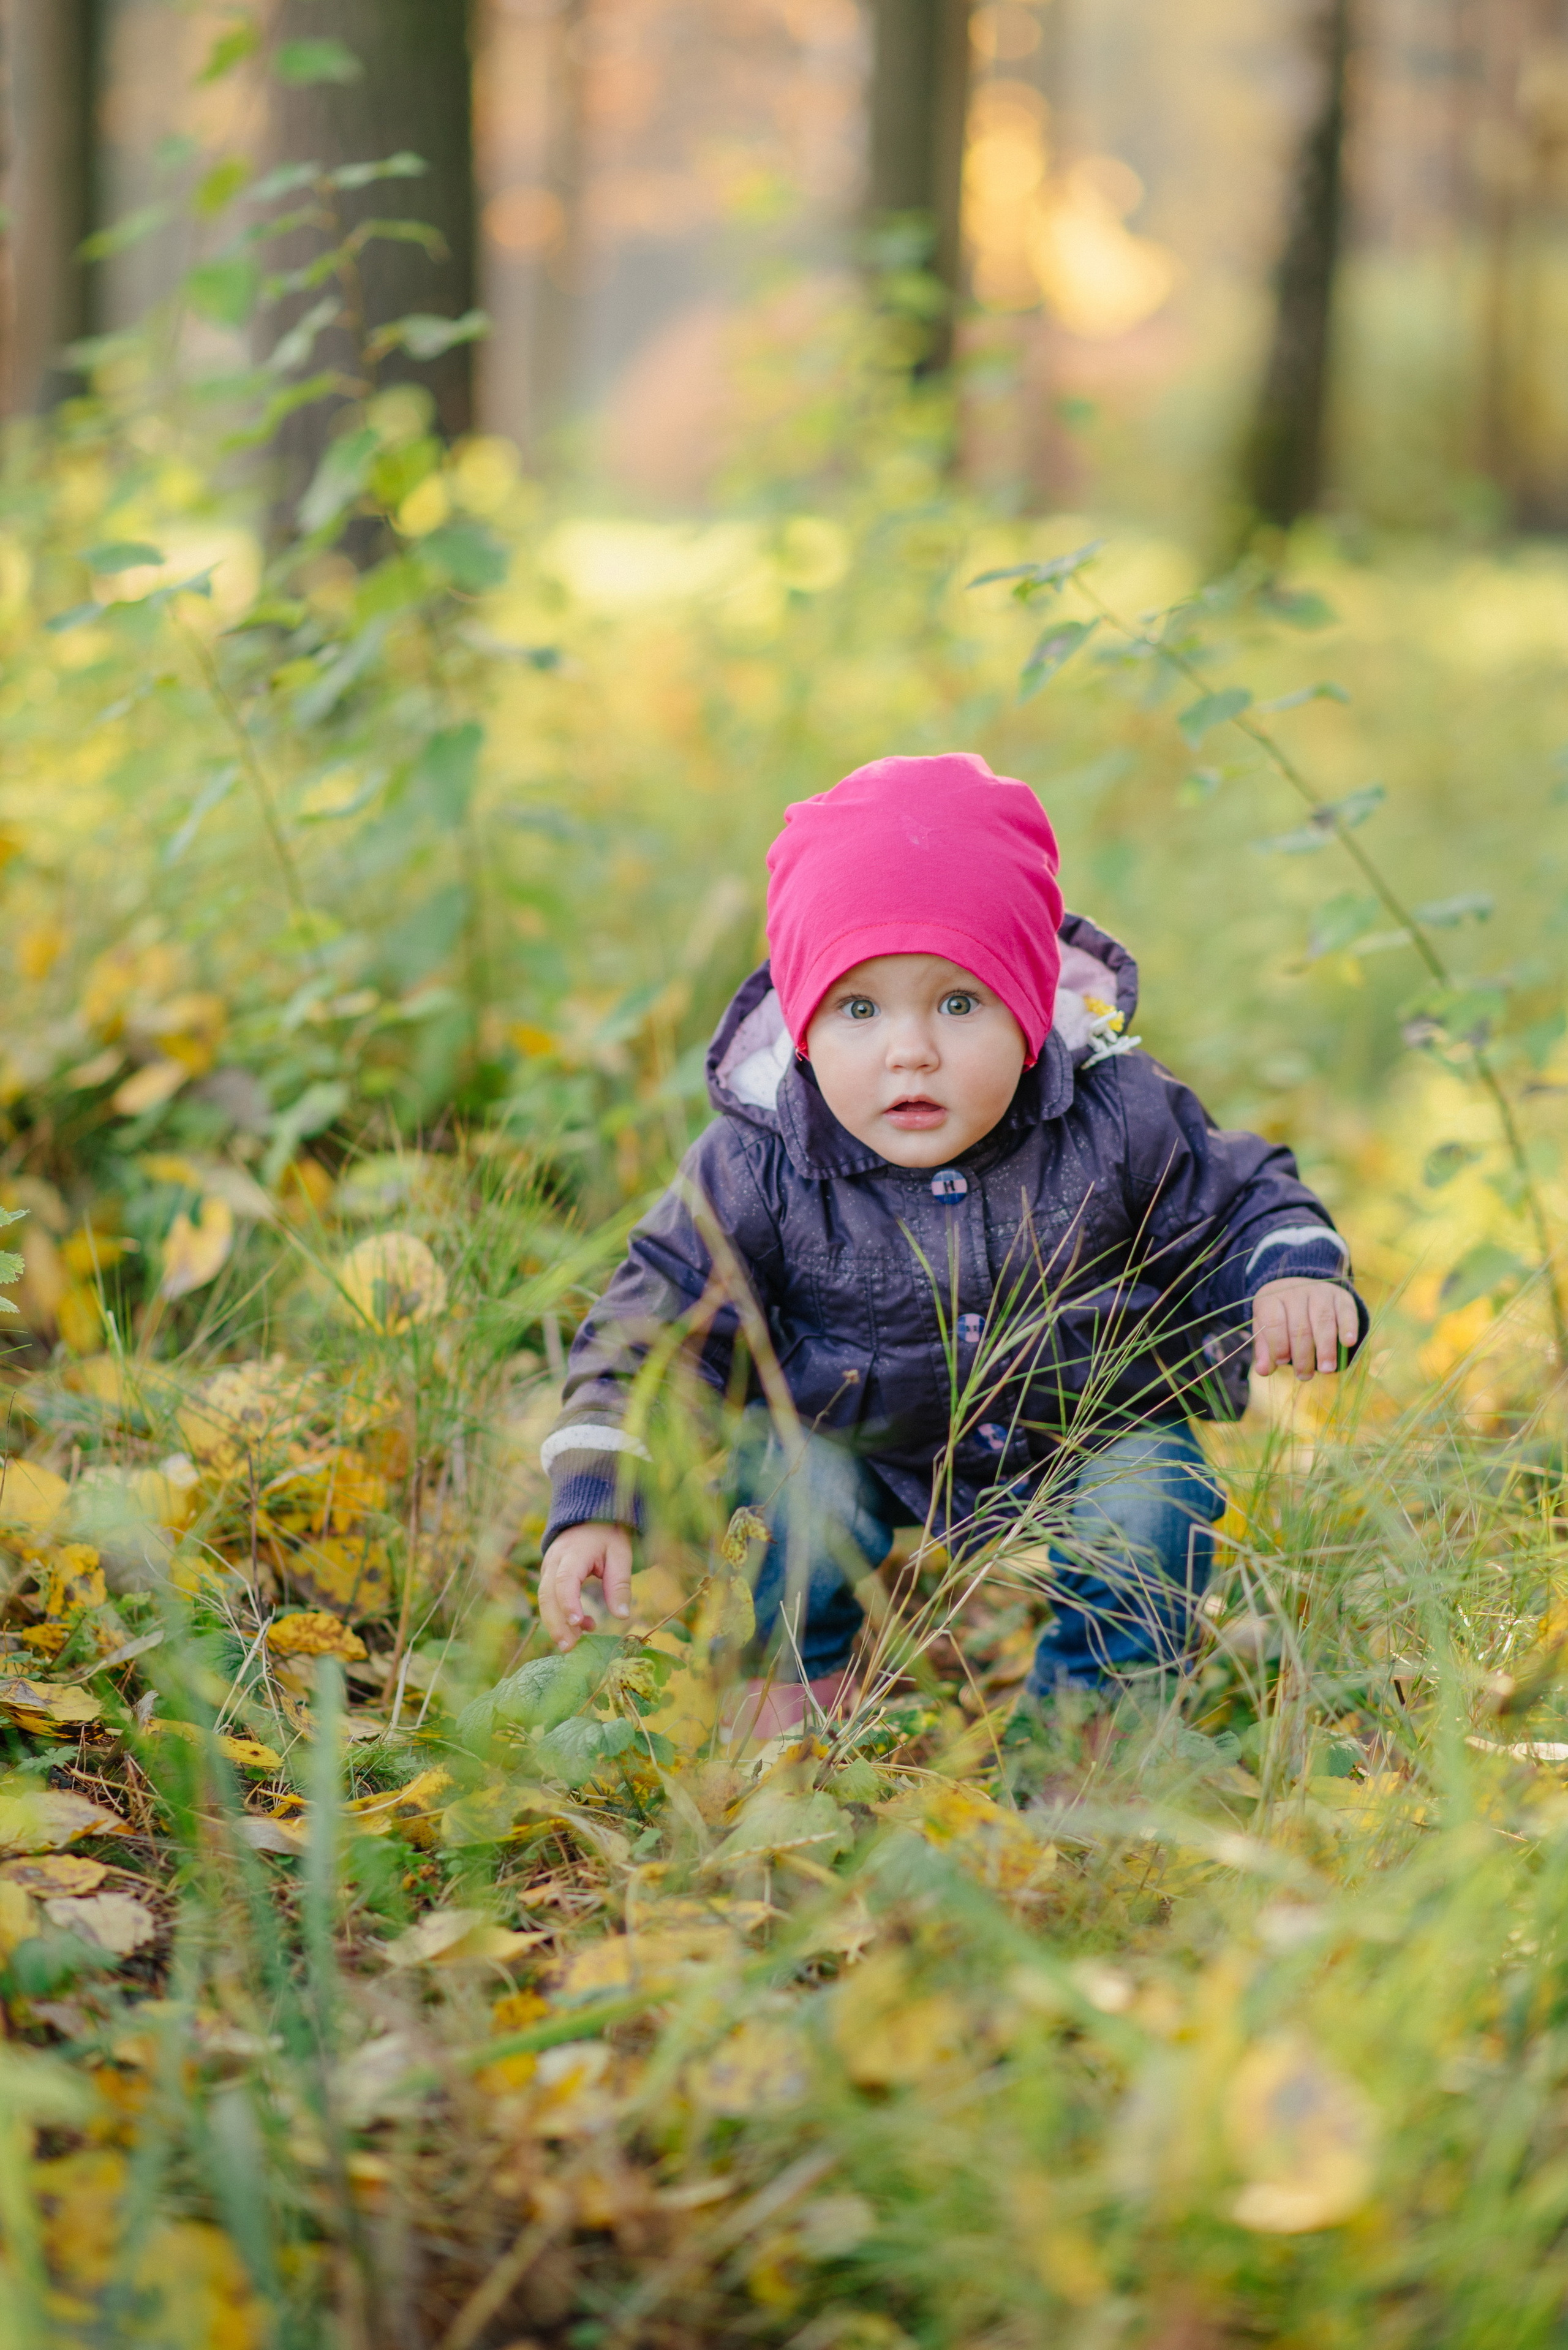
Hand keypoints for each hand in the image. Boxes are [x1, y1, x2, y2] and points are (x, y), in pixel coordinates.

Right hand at [538, 1521, 633, 1649]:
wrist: (589, 1517)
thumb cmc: (607, 1536)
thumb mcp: (620, 1554)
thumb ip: (620, 1584)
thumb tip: (622, 1617)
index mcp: (573, 1552)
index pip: (564, 1580)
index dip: (569, 1603)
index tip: (578, 1623)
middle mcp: (554, 1561)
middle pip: (547, 1594)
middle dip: (557, 1623)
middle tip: (570, 1647)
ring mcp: (547, 1568)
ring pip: (544, 1600)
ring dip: (556, 1624)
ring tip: (575, 1645)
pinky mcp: (548, 1576)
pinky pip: (549, 1599)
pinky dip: (561, 1616)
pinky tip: (582, 1626)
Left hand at [1252, 1277, 1358, 1379]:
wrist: (1299, 1287)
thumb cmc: (1280, 1316)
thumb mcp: (1265, 1329)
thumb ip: (1265, 1350)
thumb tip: (1263, 1371)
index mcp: (1271, 1299)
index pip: (1274, 1322)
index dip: (1278, 1344)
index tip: (1282, 1363)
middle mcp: (1295, 1292)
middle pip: (1300, 1326)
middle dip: (1302, 1354)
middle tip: (1304, 1376)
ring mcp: (1319, 1292)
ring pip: (1323, 1320)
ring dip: (1325, 1347)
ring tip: (1326, 1369)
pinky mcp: (1340, 1296)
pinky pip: (1346, 1311)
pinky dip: (1348, 1327)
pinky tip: (1348, 1343)